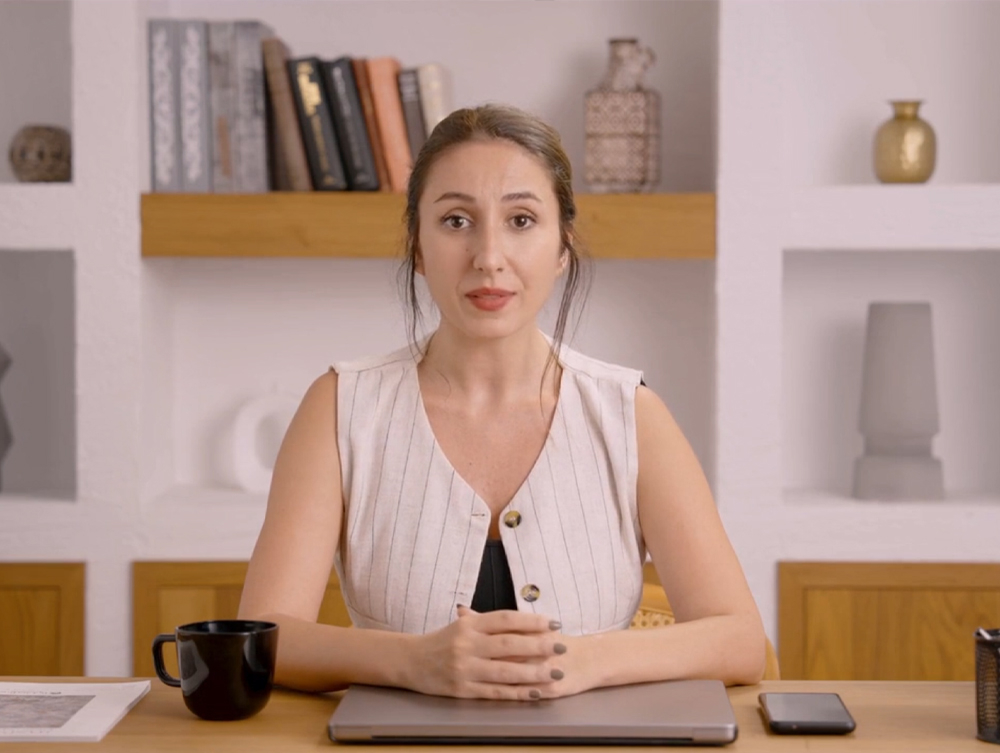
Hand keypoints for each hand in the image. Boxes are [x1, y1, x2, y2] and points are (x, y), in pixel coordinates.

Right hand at [405, 606, 566, 699]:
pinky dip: (518, 694)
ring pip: (505, 672)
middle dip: (539, 646)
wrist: (410, 661)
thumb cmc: (443, 641)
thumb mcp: (463, 625)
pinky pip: (495, 693)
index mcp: (470, 625)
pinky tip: (536, 693)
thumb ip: (489, 622)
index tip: (554, 623)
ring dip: (534, 673)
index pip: (506, 619)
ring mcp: (465, 669)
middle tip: (562, 647)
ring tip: (556, 673)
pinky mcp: (463, 690)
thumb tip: (526, 621)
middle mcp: (467, 645)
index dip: (532, 621)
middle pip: (509, 645)